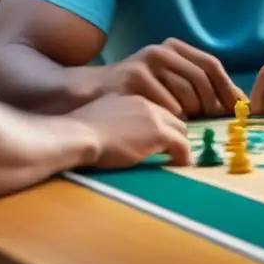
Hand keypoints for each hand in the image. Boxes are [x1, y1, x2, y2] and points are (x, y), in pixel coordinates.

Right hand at [70, 94, 192, 168]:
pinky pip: (182, 146)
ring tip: (179, 159)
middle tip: (174, 150)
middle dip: (175, 134)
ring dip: (180, 145)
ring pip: (181, 130)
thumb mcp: (101, 117)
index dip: (161, 125)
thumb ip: (116, 121)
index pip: (158, 110)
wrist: (78, 133)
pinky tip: (182, 165)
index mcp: (133, 99)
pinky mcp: (159, 134)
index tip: (160, 139)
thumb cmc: (79, 131)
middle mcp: (147, 104)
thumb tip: (118, 135)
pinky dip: (184, 156)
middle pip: (173, 117)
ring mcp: (154, 118)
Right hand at [96, 38, 244, 117]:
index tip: (238, 106)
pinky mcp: (135, 78)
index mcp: (172, 47)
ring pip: (187, 94)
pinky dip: (172, 119)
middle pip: (202, 78)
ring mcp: (148, 63)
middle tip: (216, 120)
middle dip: (214, 103)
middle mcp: (161, 50)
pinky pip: (168, 106)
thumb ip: (192, 84)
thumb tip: (232, 100)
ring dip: (191, 113)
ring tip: (186, 123)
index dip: (227, 87)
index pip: (211, 64)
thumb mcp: (163, 79)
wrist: (90, 95)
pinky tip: (165, 124)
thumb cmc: (133, 94)